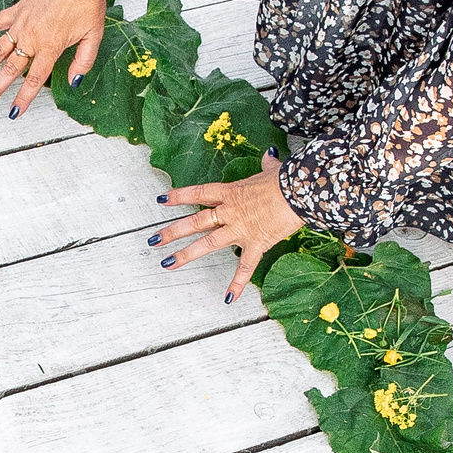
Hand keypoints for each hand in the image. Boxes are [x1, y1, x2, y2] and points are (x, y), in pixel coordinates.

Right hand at [0, 0, 107, 117]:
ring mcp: (21, 23)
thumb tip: (74, 82)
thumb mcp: (93, 37)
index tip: (13, 113)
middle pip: (10, 69)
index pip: (34, 79)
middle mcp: (31, 38)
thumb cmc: (88, 6)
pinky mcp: (17, 9)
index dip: (23, 98)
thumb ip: (82, 62)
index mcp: (50, 47)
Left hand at [152, 153, 304, 302]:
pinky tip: (228, 298)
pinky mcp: (256, 244)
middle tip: (153, 240)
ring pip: (207, 244)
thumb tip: (269, 154)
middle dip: (172, 231)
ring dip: (186, 254)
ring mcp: (240, 229)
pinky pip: (245, 267)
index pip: (199, 193)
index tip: (161, 200)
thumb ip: (267, 164)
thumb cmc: (285, 180)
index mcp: (230, 192)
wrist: (299, 192)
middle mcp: (229, 212)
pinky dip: (238, 283)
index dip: (179, 196)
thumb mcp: (272, 170)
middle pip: (195, 222)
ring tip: (167, 264)